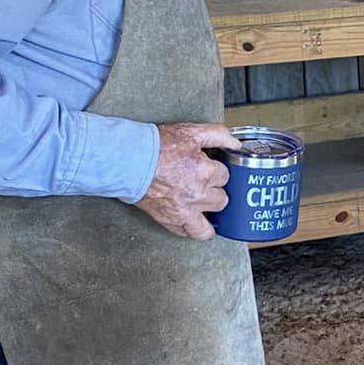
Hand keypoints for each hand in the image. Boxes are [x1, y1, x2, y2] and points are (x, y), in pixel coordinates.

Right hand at [133, 122, 236, 238]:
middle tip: (206, 185)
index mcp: (204, 172)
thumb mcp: (190, 131)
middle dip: (215, 192)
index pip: (225, 176)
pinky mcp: (170, 220)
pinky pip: (188, 233)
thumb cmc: (154, 147)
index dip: (217, 171)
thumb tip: (235, 144)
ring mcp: (184, 210)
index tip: (210, 169)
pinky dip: (191, 228)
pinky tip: (192, 219)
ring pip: (208, 226)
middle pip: (221, 200)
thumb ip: (218, 135)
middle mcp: (197, 194)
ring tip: (205, 209)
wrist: (128, 160)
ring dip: (208, 217)